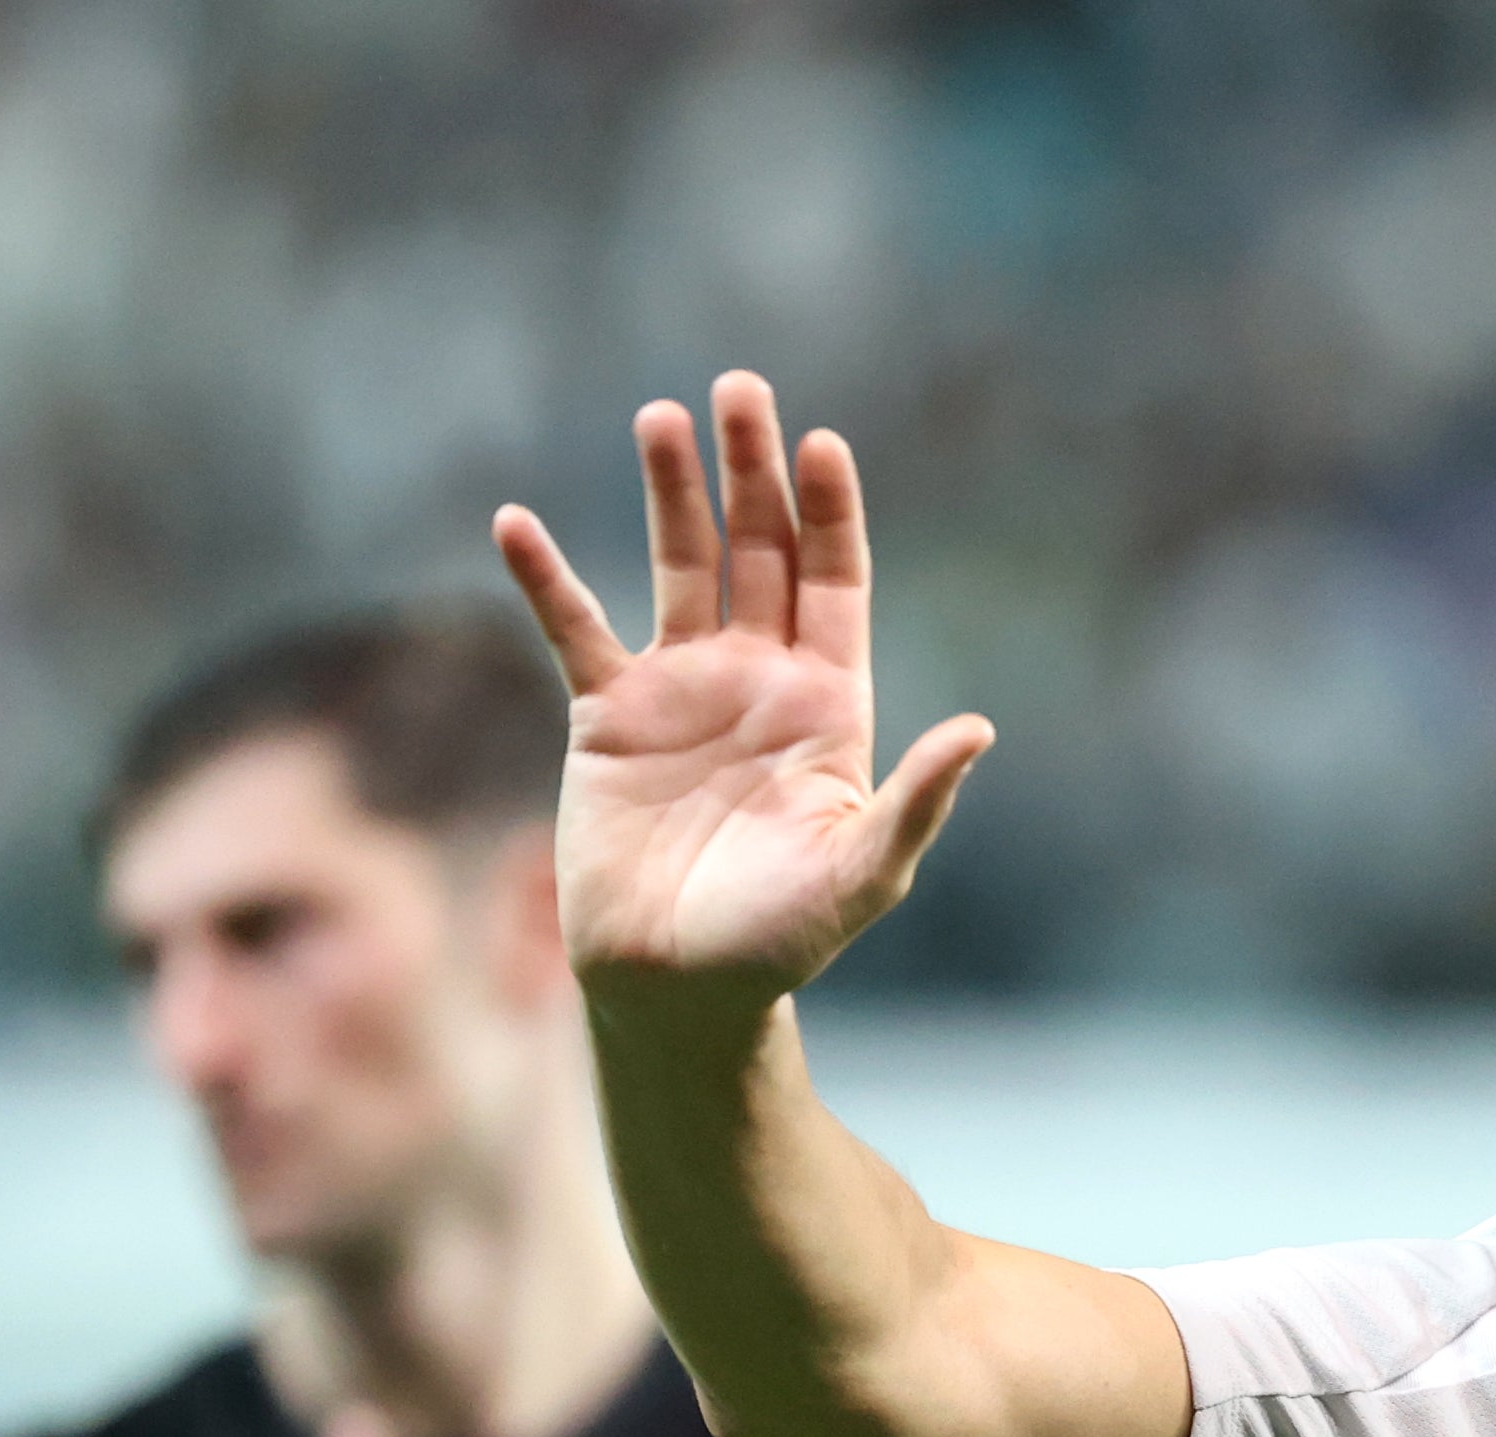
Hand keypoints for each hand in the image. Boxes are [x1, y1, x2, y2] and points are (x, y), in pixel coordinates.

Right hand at [492, 373, 993, 1019]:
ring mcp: (681, 691)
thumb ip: (916, 799)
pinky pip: (574, 631)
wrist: (678, 987)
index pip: (834, 584)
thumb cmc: (782, 939)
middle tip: (743, 389)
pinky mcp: (606, 718)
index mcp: (828, 705)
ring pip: (679, 568)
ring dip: (671, 494)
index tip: (820, 444)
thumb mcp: (863, 872)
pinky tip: (516, 522)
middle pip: (761, 552)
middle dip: (752, 473)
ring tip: (661, 417)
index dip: (829, 513)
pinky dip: (546, 578)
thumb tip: (979, 730)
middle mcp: (758, 680)